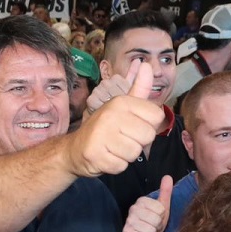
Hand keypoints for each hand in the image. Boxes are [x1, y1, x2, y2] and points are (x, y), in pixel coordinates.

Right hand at [65, 60, 163, 177]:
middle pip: (148, 136)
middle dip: (138, 142)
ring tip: (113, 148)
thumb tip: (148, 65)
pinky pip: (121, 166)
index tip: (132, 126)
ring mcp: (101, 135)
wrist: (74, 149)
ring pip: (135, 153)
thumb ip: (138, 88)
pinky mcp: (95, 155)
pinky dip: (115, 165)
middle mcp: (110, 115)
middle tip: (121, 139)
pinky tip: (105, 157)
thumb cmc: (104, 129)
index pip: (156, 116)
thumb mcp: (122, 105)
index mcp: (121, 102)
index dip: (147, 125)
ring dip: (126, 155)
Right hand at [123, 176, 172, 231]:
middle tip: (152, 226)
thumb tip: (168, 177)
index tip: (157, 218)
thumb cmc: (153, 224)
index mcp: (142, 201)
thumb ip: (165, 192)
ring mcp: (128, 221)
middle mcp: (133, 209)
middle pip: (156, 219)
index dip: (162, 216)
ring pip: (150, 229)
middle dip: (157, 226)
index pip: (160, 208)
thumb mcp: (162, 208)